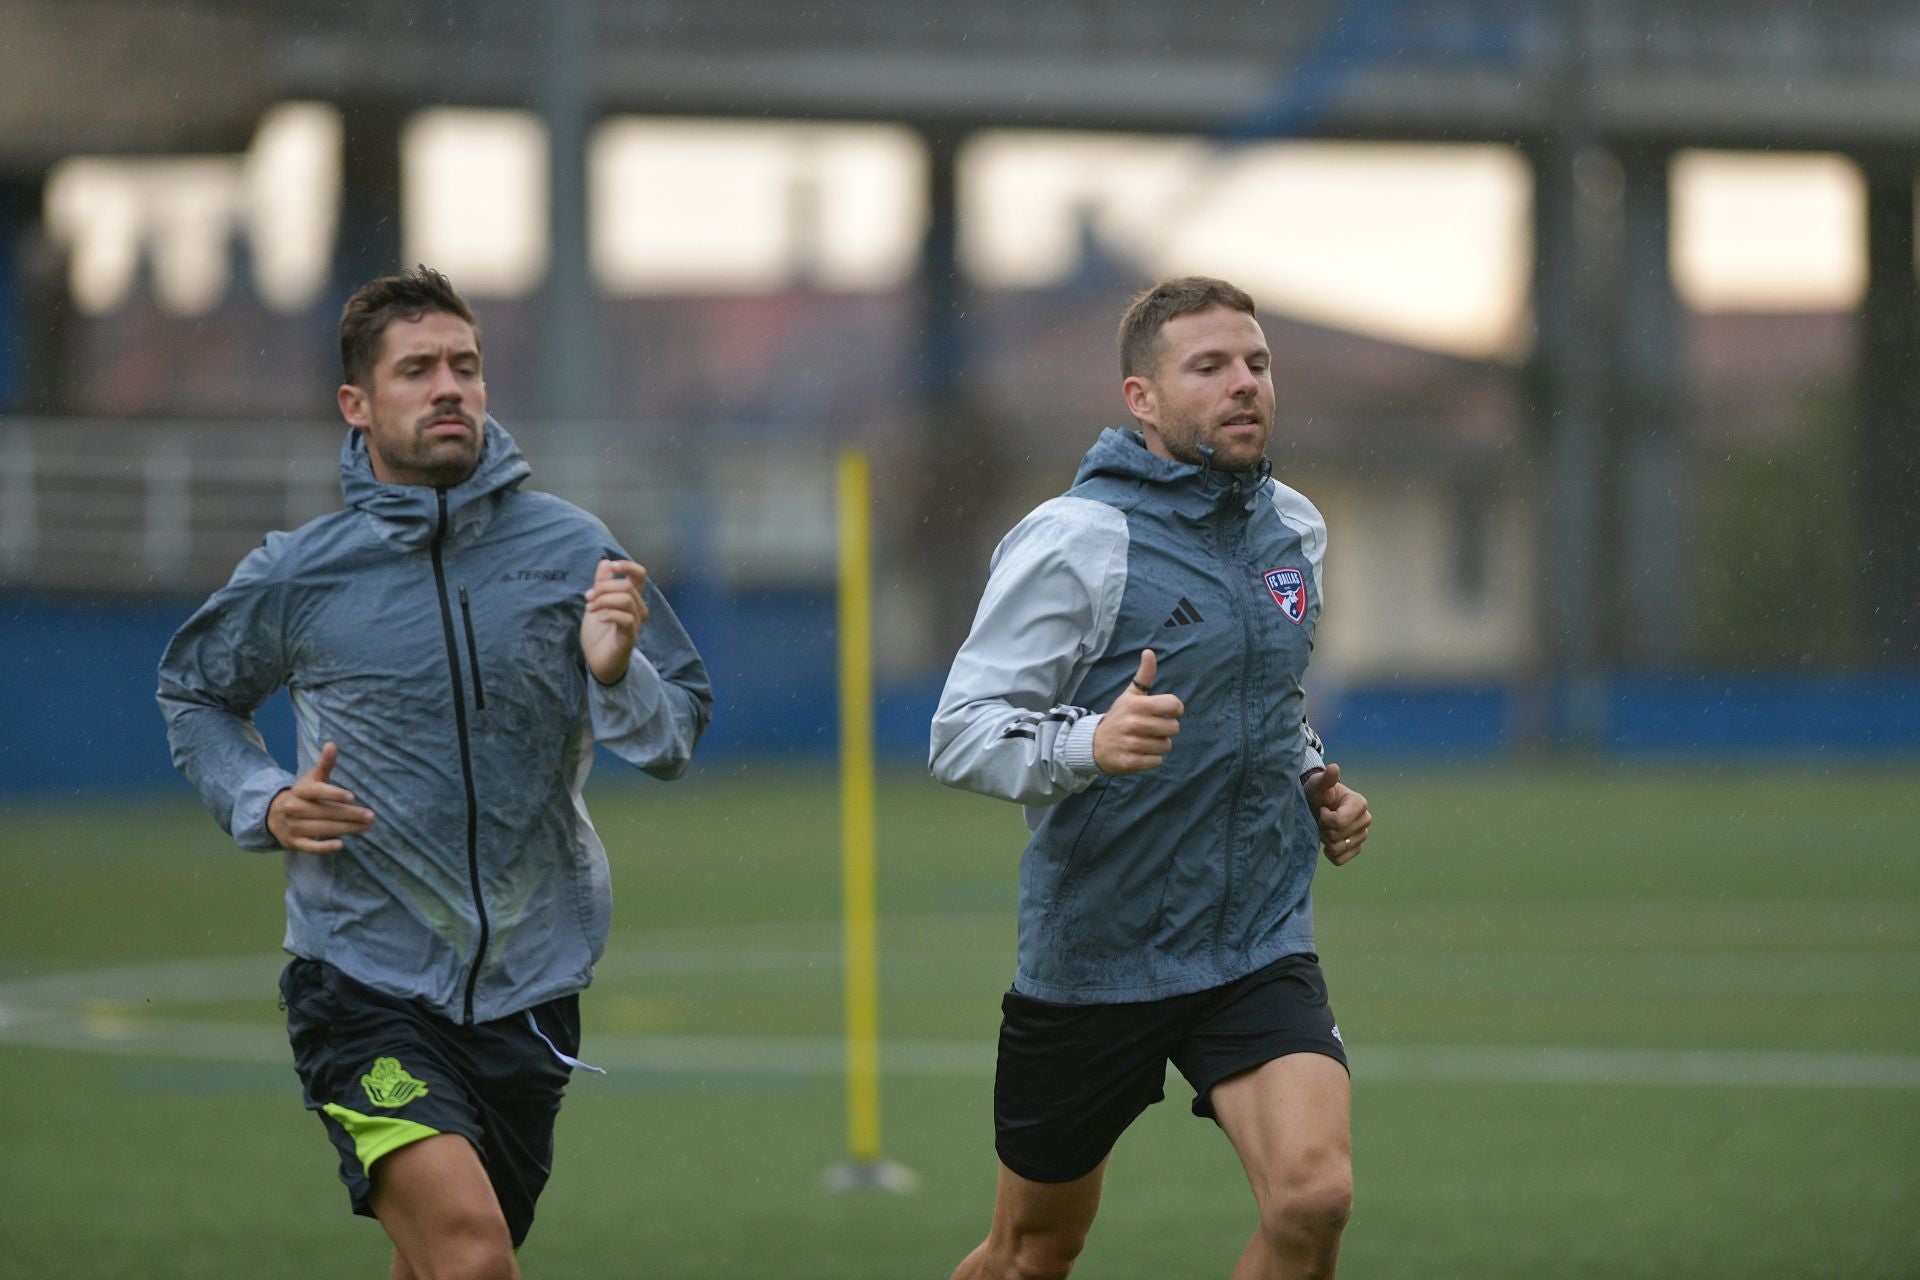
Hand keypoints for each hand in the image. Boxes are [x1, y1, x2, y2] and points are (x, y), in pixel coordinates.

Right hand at [266, 741, 374, 853]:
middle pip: (325, 812)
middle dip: (349, 815)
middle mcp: (294, 808)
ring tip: (366, 827)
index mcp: (300, 791)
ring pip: (322, 829)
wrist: (274, 814)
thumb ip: (324, 764)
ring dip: (345, 829)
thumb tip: (332, 744)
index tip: (352, 797)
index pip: (317, 792)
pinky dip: (324, 847)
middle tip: (370, 816)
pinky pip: (310, 846)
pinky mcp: (294, 842)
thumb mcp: (312, 778)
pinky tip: (341, 845)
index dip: (334, 794)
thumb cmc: (302, 795)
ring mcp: (293, 826)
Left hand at [582, 559, 647, 684]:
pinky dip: (609, 614)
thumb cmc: (599, 633)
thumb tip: (605, 562)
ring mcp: (635, 624)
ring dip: (604, 600)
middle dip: (604, 588)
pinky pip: (625, 619)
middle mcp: (638, 609)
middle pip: (628, 586)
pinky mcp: (630, 637)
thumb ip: (601, 583)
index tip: (610, 567)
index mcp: (631, 598)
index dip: (627, 566)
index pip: (639, 575)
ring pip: (627, 600)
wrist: (597, 660)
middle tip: (587, 598)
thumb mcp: (596, 603)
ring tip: (590, 608)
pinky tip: (599, 618)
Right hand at [1093, 650, 1184, 774]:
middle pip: (1173, 728)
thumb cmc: (1119, 717)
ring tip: (1144, 741)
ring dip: (1158, 745)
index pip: (1174, 705)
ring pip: (1166, 746)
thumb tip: (1149, 651)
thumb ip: (1143, 676)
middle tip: (1152, 729)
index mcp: (1137, 704)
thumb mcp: (1129, 696)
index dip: (1174, 710)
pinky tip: (1140, 753)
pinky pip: (1156, 762)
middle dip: (1166, 730)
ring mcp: (1131, 743)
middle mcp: (1134, 723)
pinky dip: (1151, 759)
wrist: (1093, 744)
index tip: (1165, 712)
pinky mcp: (1130, 762)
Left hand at [1305, 761, 1370, 864]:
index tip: (1322, 809)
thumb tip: (1333, 767)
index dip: (1324, 818)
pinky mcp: (1356, 848)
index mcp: (1359, 803)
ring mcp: (1362, 836)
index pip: (1339, 822)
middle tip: (1321, 818)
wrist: (1317, 806)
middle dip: (1323, 829)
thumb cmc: (1318, 793)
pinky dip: (1330, 854)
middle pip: (1337, 836)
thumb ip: (1326, 779)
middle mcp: (1366, 820)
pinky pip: (1340, 860)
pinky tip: (1327, 842)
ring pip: (1338, 849)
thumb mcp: (1317, 785)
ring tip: (1324, 828)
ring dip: (1326, 840)